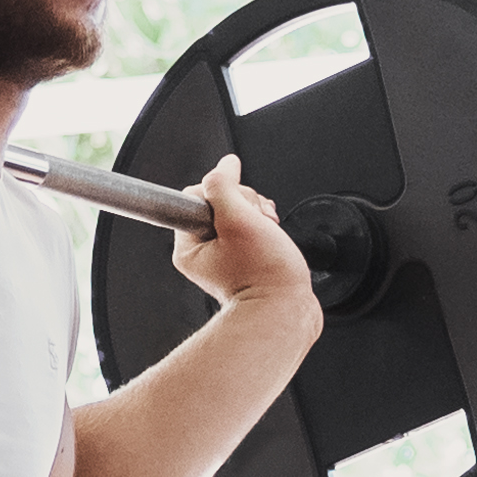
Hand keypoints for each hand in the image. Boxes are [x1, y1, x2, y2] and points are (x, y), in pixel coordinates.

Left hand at [174, 152, 320, 336]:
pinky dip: (263, 225)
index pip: (196, 195)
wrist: (287, 311)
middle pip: (219, 201)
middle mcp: (202, 251)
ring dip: (257, 214)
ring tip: (267, 231)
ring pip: (237, 211)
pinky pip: (249, 226)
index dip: (224, 193)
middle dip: (245, 205)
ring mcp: (223, 256)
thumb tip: (224, 165)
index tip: (240, 205)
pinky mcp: (243, 258)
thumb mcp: (240, 220)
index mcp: (189, 246)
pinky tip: (271, 235)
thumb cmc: (265, 277)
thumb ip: (225, 186)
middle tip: (257, 224)